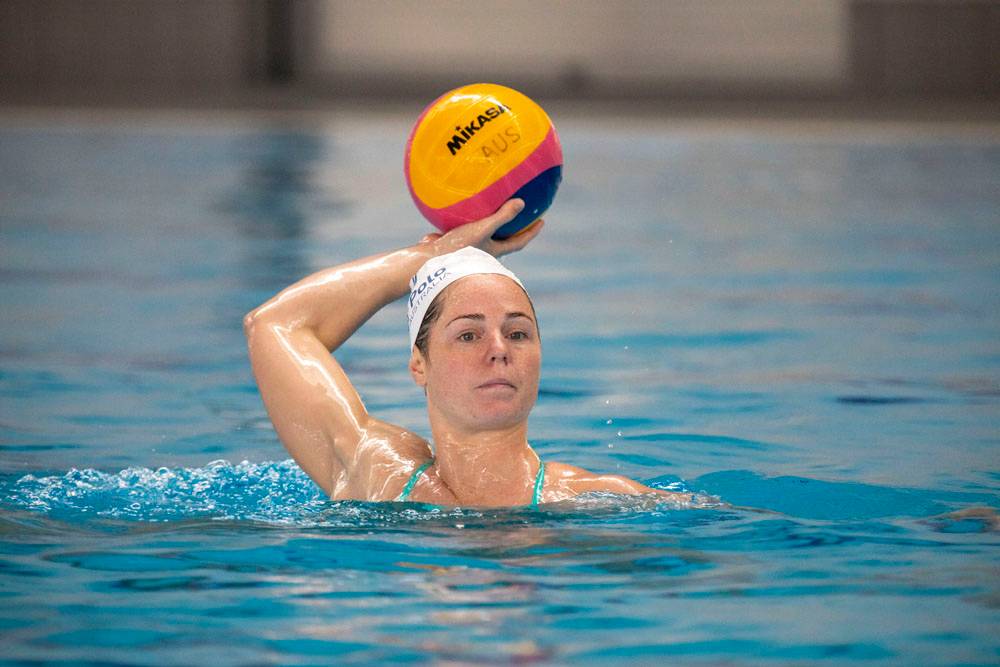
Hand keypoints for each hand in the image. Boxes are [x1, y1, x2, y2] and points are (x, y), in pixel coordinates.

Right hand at [420, 199, 544, 258]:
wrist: (429, 263)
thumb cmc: (459, 248)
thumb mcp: (483, 229)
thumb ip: (502, 217)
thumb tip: (522, 202)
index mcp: (494, 251)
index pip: (518, 241)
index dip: (531, 232)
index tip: (541, 221)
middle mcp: (482, 253)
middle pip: (502, 239)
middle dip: (510, 229)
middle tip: (518, 214)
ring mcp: (466, 250)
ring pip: (480, 234)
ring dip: (485, 224)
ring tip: (487, 207)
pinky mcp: (450, 245)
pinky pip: (459, 229)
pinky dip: (461, 219)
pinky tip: (455, 206)